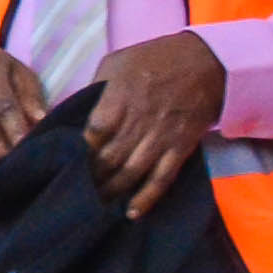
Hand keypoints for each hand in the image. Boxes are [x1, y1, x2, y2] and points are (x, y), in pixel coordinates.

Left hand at [83, 32, 232, 213]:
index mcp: (119, 97)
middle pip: (110, 158)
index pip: (95, 133)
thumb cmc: (154, 59)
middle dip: (91, 178)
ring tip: (96, 205)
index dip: (80, 152)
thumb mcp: (117, 62)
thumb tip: (76, 113)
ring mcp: (161, 137)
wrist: (206, 62)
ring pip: (132, 172)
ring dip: (113, 191)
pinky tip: (132, 213)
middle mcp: (139, 121)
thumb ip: (96, 88)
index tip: (66, 163)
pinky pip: (162, 178)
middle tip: (76, 192)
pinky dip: (147, 198)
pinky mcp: (180, 148)